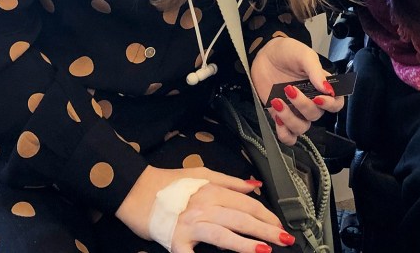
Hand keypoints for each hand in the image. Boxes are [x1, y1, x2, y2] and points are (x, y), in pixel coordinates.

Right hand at [117, 166, 294, 252]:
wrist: (135, 190)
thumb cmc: (168, 183)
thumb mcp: (202, 174)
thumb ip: (230, 181)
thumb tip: (255, 186)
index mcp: (212, 191)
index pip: (246, 205)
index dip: (266, 215)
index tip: (280, 224)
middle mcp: (204, 207)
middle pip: (240, 219)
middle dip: (265, 230)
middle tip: (285, 239)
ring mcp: (190, 225)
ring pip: (222, 234)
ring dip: (244, 244)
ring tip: (264, 250)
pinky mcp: (175, 241)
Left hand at [251, 37, 344, 144]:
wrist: (263, 55)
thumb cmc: (287, 52)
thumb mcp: (303, 55)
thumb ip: (316, 71)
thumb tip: (328, 90)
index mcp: (321, 86)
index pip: (336, 103)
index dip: (331, 105)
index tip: (318, 98)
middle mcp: (311, 101)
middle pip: (316, 115)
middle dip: (303, 105)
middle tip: (289, 89)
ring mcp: (295, 110)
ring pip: (302, 128)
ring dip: (290, 119)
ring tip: (277, 101)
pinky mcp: (280, 116)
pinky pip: (288, 136)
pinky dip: (284, 133)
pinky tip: (277, 118)